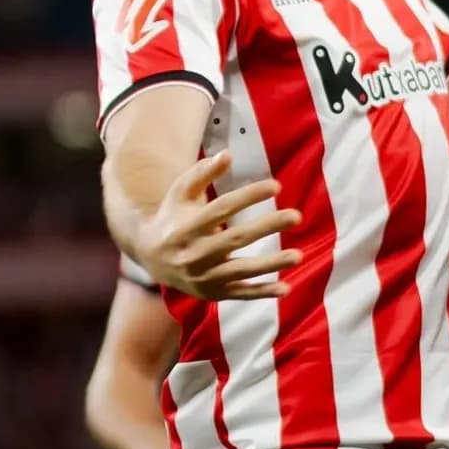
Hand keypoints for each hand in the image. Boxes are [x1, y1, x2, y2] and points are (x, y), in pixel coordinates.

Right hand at [135, 151, 300, 300]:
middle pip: (235, 239)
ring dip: (270, 264)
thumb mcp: (181, 192)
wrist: (151, 256)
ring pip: (240, 270)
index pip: (222, 209)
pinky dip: (262, 293)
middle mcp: (194, 254)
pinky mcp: (212, 293)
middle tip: (296, 215)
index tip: (277, 186)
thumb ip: (202, 173)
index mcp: (187, 227)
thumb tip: (228, 154)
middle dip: (266, 227)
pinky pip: (240, 294)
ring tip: (298, 255)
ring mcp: (203, 277)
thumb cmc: (174, 216)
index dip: (249, 196)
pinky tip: (286, 288)